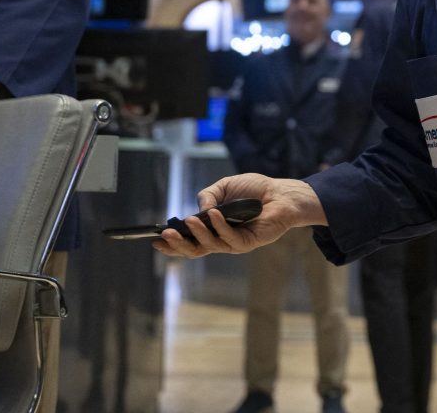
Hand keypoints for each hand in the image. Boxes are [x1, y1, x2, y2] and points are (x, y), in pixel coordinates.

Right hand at [153, 173, 326, 258]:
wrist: (281, 193)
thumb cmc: (254, 190)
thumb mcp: (225, 186)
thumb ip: (208, 196)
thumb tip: (198, 210)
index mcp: (213, 229)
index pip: (190, 241)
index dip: (173, 244)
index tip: (155, 241)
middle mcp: (222, 239)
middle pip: (196, 250)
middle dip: (178, 245)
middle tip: (165, 236)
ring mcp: (234, 242)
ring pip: (210, 245)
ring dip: (197, 233)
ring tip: (188, 221)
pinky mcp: (248, 242)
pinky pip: (230, 238)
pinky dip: (219, 226)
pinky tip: (213, 215)